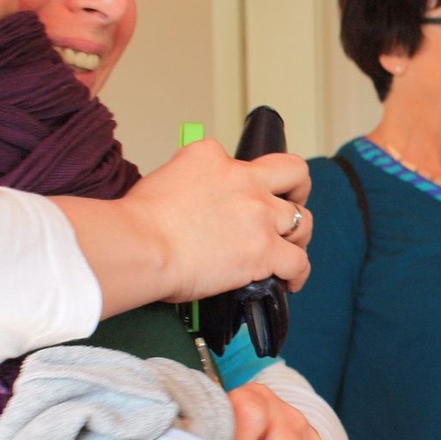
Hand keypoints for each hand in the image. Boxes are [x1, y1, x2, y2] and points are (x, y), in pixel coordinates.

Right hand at [61, 140, 312, 314]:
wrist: (143, 245)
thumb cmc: (139, 222)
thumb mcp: (163, 178)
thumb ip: (188, 183)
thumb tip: (192, 203)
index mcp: (213, 158)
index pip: (242, 162)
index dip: (244, 181)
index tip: (239, 197)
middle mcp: (243, 179)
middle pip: (293, 173)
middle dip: (297, 189)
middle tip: (292, 203)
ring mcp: (258, 214)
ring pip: (302, 219)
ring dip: (298, 235)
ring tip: (290, 248)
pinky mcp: (265, 249)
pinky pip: (298, 261)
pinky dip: (298, 273)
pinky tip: (290, 282)